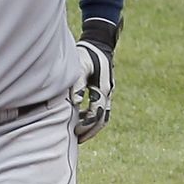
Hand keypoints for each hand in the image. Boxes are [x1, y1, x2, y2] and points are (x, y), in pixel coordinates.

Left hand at [73, 18, 118, 141]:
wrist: (98, 44)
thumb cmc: (86, 54)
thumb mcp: (80, 68)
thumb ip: (77, 85)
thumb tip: (75, 103)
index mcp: (103, 88)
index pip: (97, 113)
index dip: (86, 124)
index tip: (75, 131)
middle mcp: (108, 92)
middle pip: (103, 119)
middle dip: (91, 130)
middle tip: (77, 139)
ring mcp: (107, 92)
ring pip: (103, 116)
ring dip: (93, 127)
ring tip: (79, 135)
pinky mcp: (103, 91)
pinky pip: (101, 109)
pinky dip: (92, 117)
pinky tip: (81, 120)